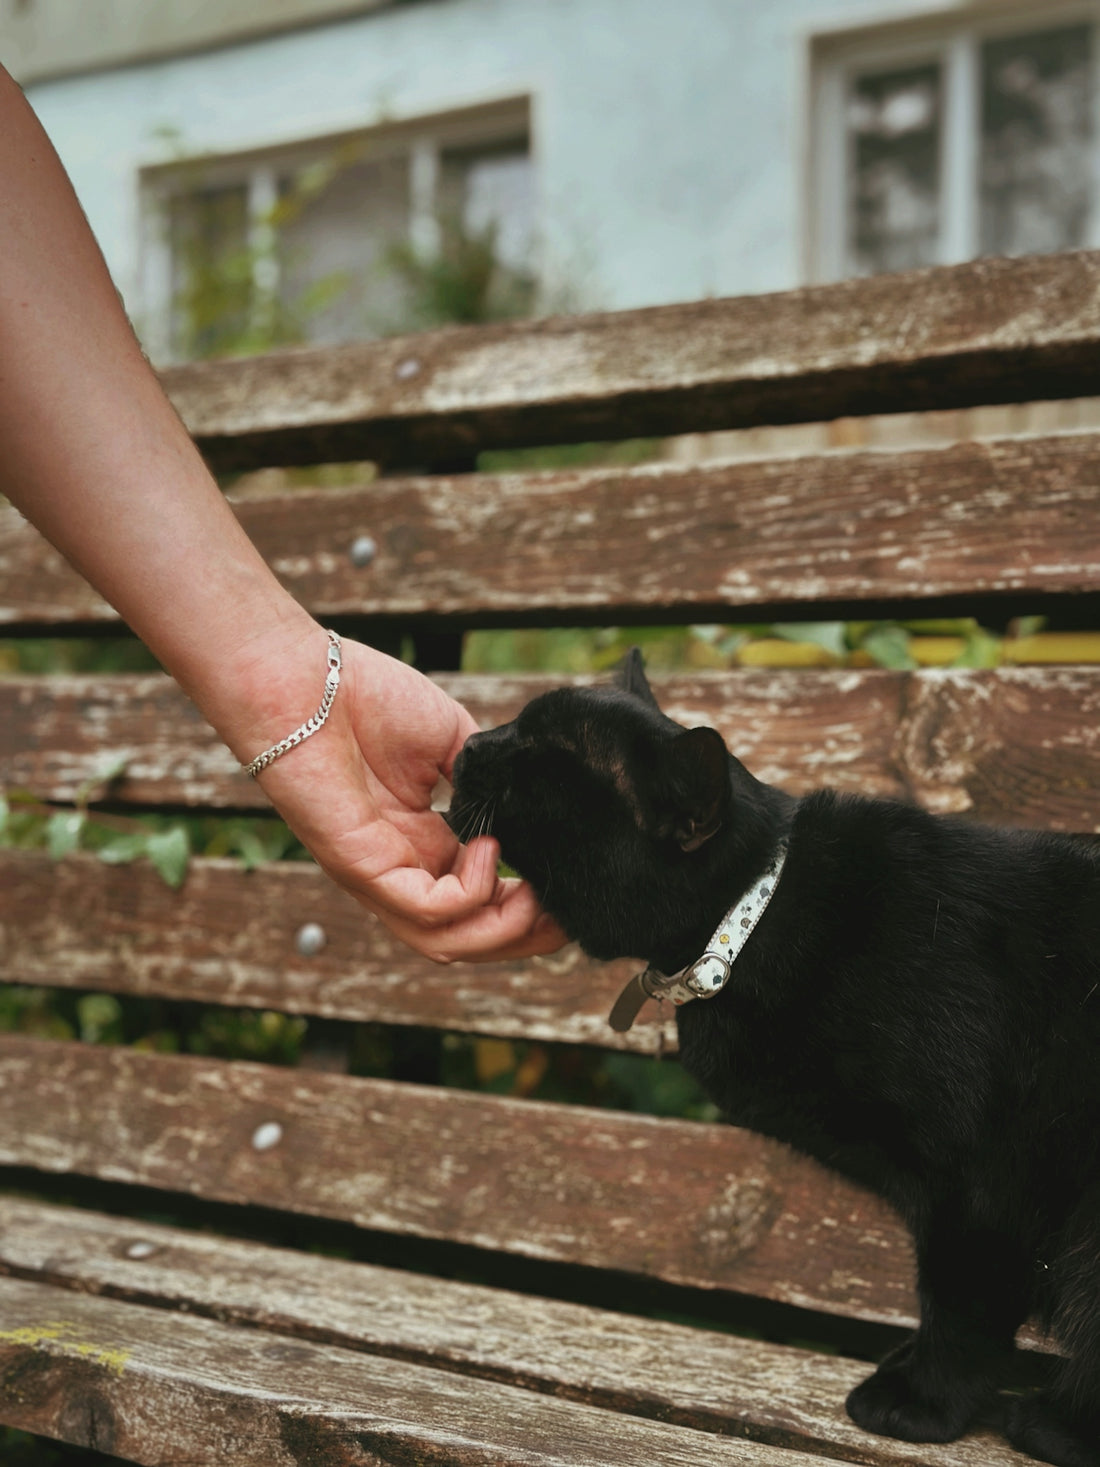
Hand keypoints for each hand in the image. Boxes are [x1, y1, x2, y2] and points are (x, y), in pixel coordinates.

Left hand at [228, 624, 566, 963]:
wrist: (302, 678)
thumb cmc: (364, 699)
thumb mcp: (451, 743)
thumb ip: (487, 783)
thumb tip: (526, 809)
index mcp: (419, 845)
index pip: (478, 903)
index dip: (526, 907)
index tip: (567, 887)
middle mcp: (399, 870)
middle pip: (467, 938)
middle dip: (527, 936)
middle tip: (569, 912)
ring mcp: (377, 875)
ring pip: (447, 943)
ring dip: (506, 929)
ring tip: (540, 895)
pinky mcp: (360, 866)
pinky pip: (426, 910)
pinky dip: (472, 890)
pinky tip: (488, 846)